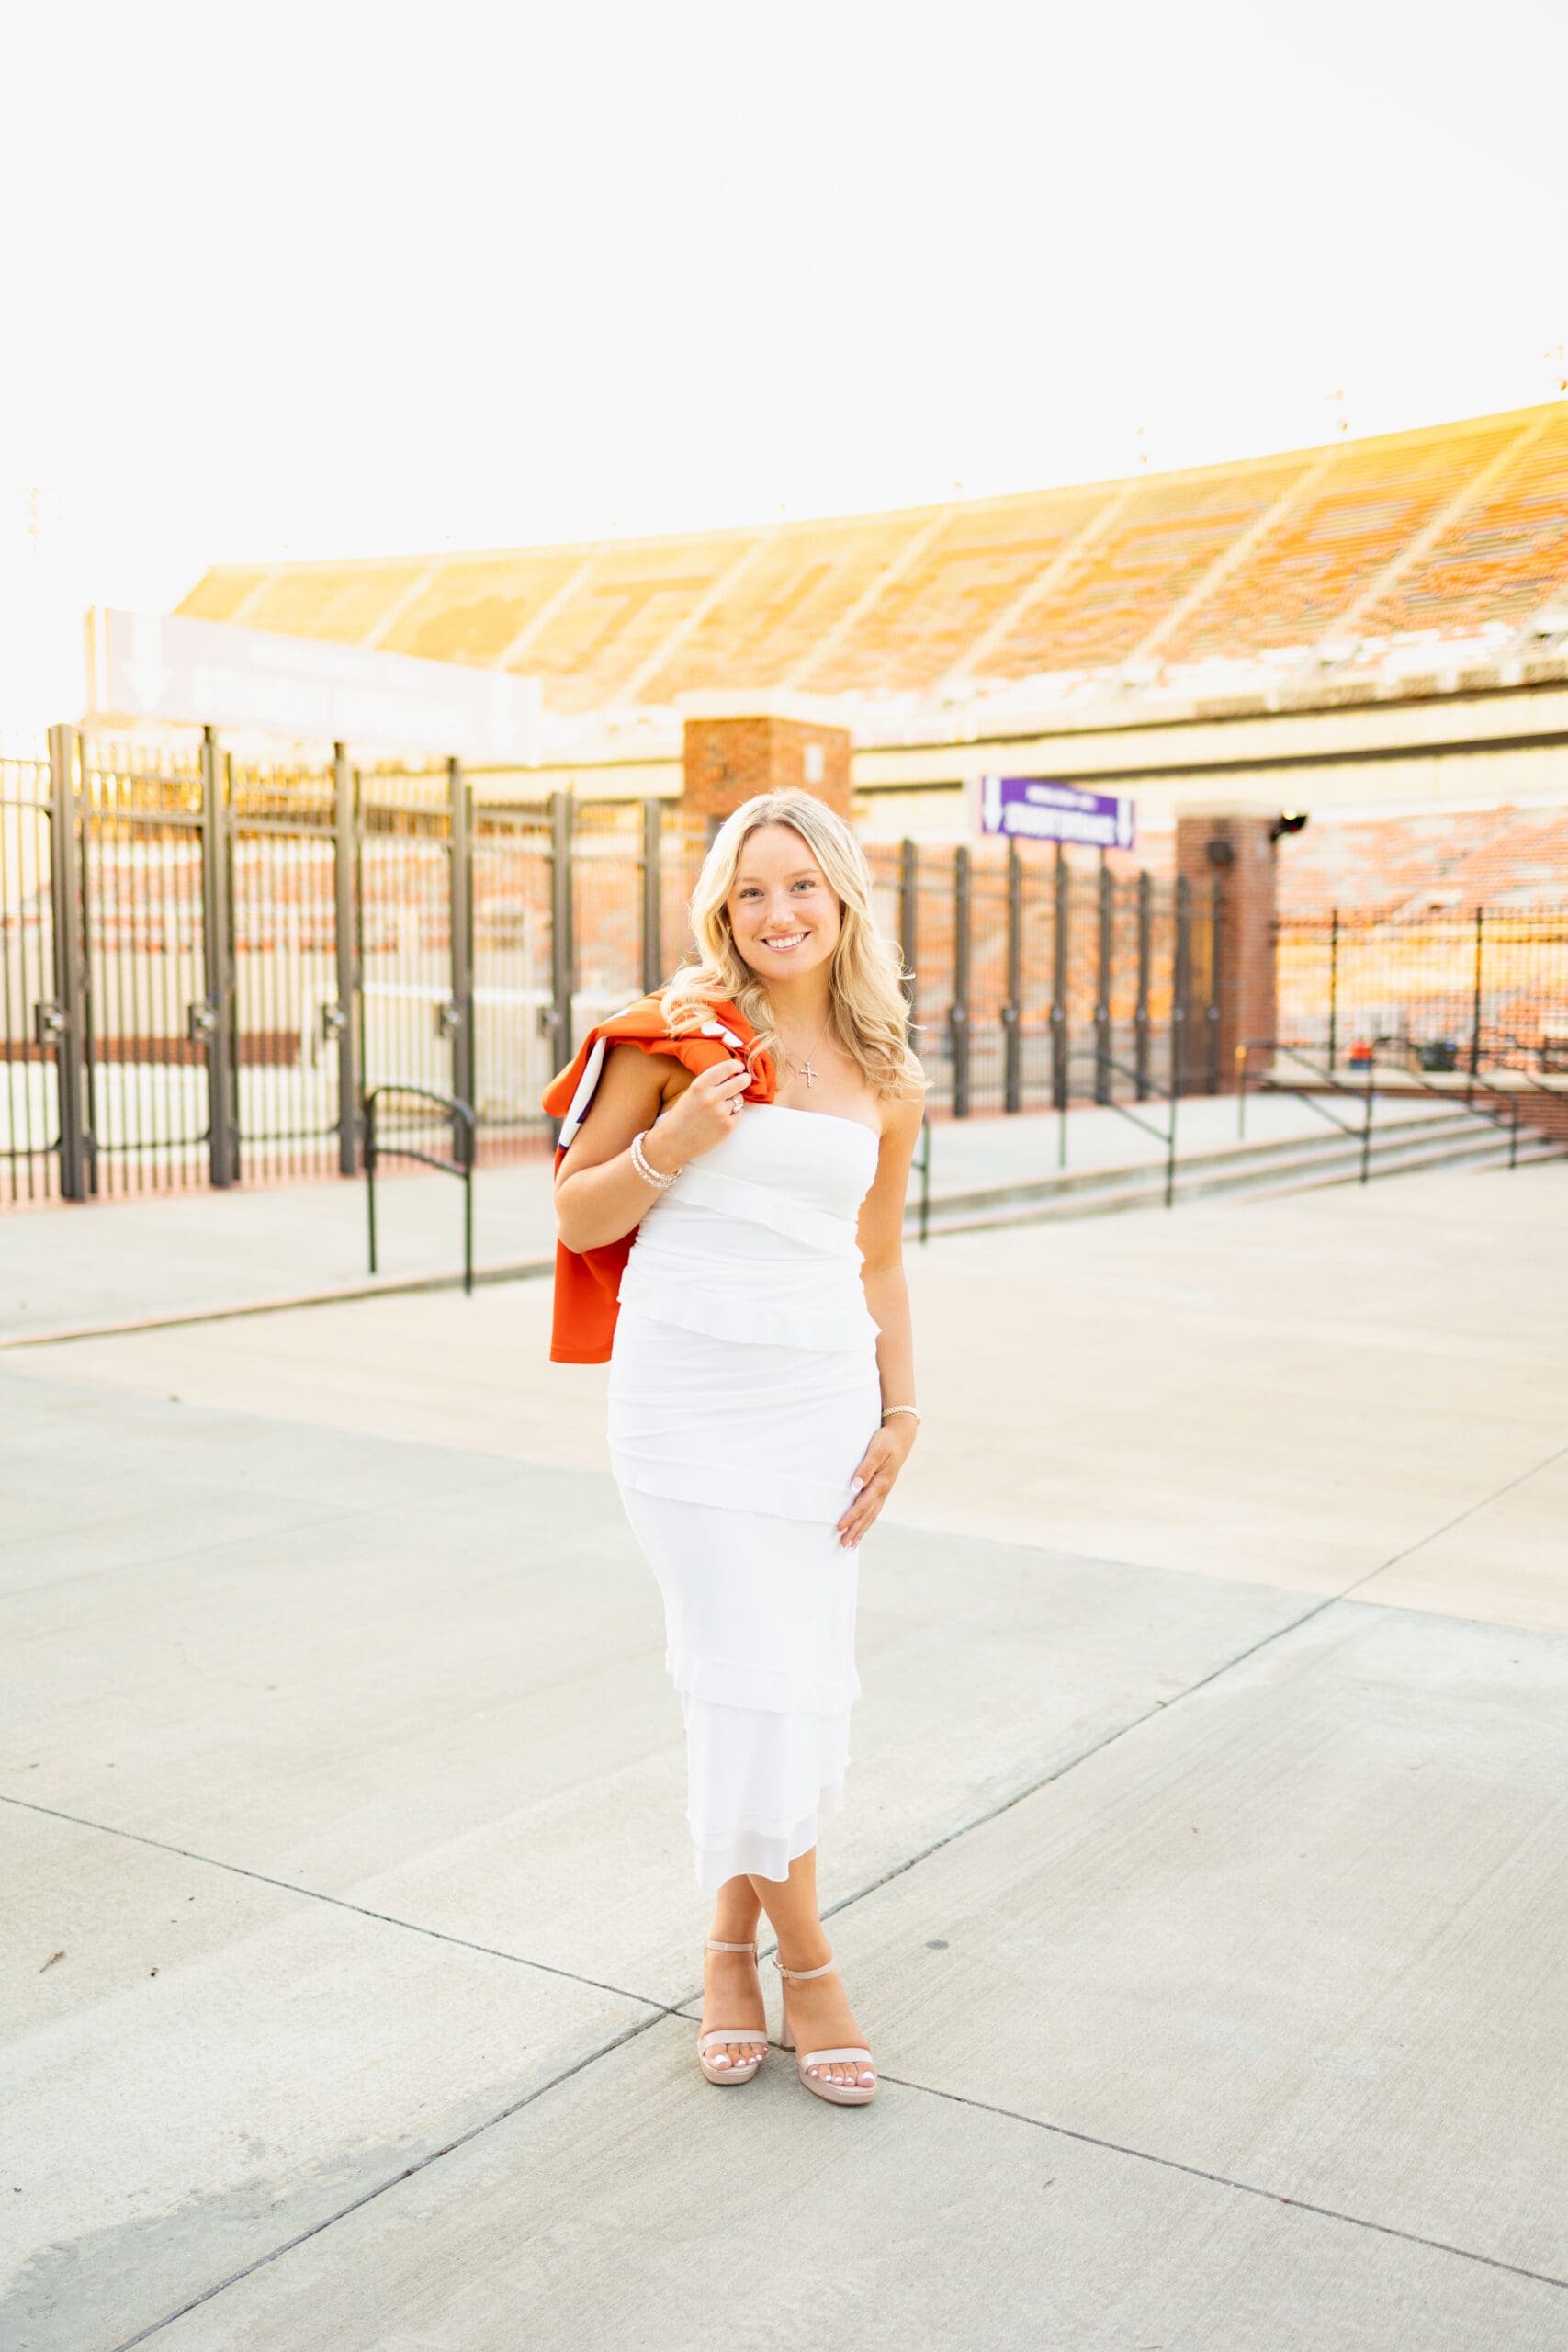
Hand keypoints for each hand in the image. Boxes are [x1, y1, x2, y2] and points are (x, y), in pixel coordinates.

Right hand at [647, 1059, 750, 1169]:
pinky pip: (739, 1113)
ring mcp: (721, 1113)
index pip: (725, 1068)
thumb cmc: (682, 1116)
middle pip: (740, 1082)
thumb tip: (732, 1075)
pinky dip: (733, 1114)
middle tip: (745, 1079)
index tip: (739, 1066)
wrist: (674, 1142)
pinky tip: (721, 1119)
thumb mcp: (691, 1094)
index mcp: (699, 1086)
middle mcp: (711, 1098)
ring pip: (739, 1099)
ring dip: (733, 1101)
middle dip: (745, 1079)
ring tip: (719, 1109)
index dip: (735, 1065)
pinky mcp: (728, 1127)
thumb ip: (709, 1085)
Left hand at [837, 1417, 916, 1549]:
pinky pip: (874, 1510)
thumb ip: (866, 1468)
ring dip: (861, 1530)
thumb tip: (855, 1485)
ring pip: (871, 1515)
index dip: (851, 1517)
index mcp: (881, 1483)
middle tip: (844, 1545)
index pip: (863, 1504)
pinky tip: (861, 1528)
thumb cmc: (886, 1441)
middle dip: (855, 1530)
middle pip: (867, 1515)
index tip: (839, 1528)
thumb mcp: (876, 1451)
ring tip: (851, 1544)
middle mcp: (883, 1491)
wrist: (901, 1436)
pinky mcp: (882, 1489)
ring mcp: (884, 1491)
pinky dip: (867, 1521)